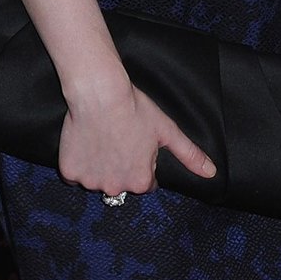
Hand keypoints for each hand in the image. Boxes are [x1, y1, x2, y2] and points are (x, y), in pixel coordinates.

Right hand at [57, 82, 215, 198]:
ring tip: (102, 139)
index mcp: (139, 181)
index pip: (144, 183)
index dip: (142, 163)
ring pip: (96, 179)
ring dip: (99, 166)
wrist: (99, 92)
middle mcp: (115, 187)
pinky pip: (75, 174)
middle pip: (119, 183)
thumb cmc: (135, 108)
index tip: (136, 145)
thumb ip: (189, 155)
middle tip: (118, 141)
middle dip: (120, 168)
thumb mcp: (167, 131)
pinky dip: (79, 163)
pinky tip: (85, 142)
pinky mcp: (69, 172)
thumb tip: (211, 173)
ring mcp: (90, 181)